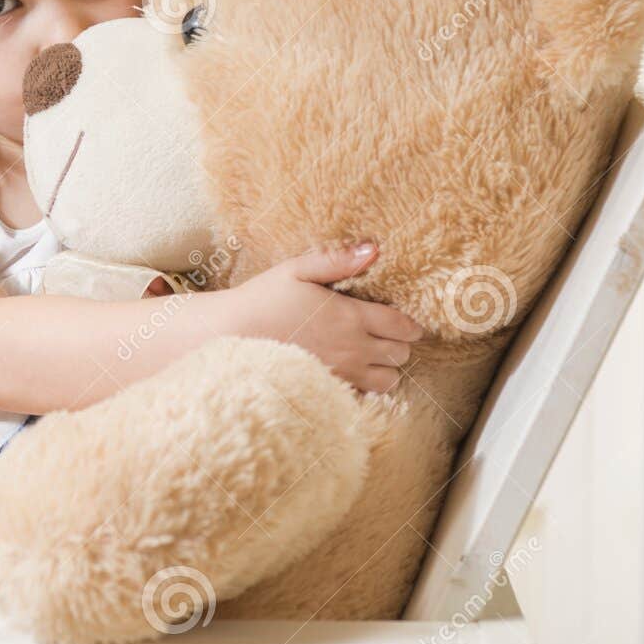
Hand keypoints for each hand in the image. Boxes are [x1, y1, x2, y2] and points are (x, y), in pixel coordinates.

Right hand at [226, 242, 424, 392]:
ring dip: (387, 367)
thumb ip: (337, 260)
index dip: (411, 324)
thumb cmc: (264, 299)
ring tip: (373, 354)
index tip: (407, 322)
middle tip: (386, 334)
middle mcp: (352, 348)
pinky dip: (368, 385)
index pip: (400, 325)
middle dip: (400, 344)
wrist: (232, 335)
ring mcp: (341, 372)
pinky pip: (365, 395)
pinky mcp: (328, 388)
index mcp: (349, 317)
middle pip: (400, 354)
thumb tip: (374, 249)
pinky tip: (354, 370)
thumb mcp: (296, 270)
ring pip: (389, 380)